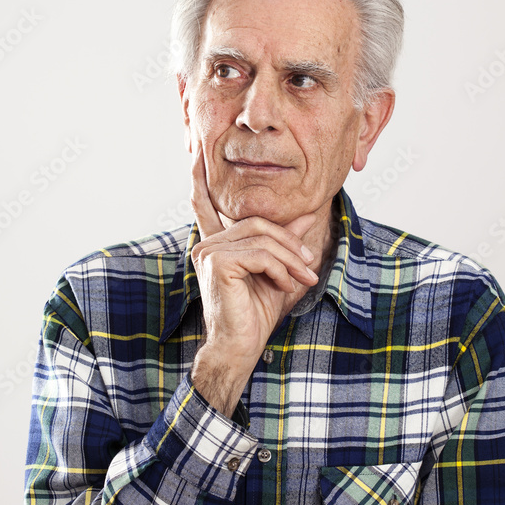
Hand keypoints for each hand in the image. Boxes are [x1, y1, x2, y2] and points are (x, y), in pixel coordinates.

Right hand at [188, 144, 319, 416]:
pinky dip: (280, 269)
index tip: (195, 157)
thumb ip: (288, 242)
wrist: (241, 348)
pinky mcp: (216, 263)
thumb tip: (308, 213)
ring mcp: (208, 252)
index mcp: (216, 244)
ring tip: (302, 279)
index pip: (205, 206)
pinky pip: (259, 254)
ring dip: (290, 260)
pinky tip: (284, 286)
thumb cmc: (256, 315)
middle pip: (259, 223)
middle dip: (290, 243)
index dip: (199, 182)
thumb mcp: (280, 272)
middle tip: (309, 267)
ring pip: (263, 239)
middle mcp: (207, 243)